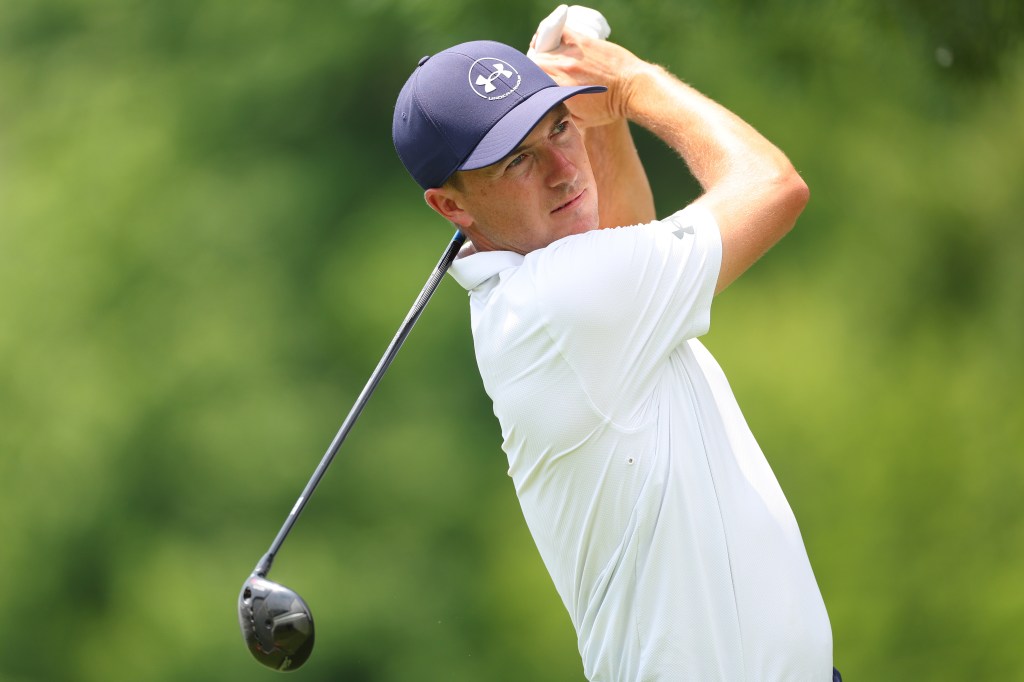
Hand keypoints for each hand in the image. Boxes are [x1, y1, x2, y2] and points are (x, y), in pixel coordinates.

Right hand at [530, 30, 644, 128]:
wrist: (632, 90)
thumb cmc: (608, 108)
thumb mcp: (578, 121)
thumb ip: (557, 115)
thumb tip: (542, 114)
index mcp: (556, 91)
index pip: (528, 82)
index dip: (528, 84)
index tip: (532, 87)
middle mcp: (559, 70)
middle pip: (532, 64)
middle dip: (532, 69)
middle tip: (542, 73)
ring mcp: (569, 53)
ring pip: (541, 46)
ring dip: (540, 50)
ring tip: (545, 56)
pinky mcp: (581, 40)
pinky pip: (556, 29)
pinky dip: (549, 31)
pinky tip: (551, 38)